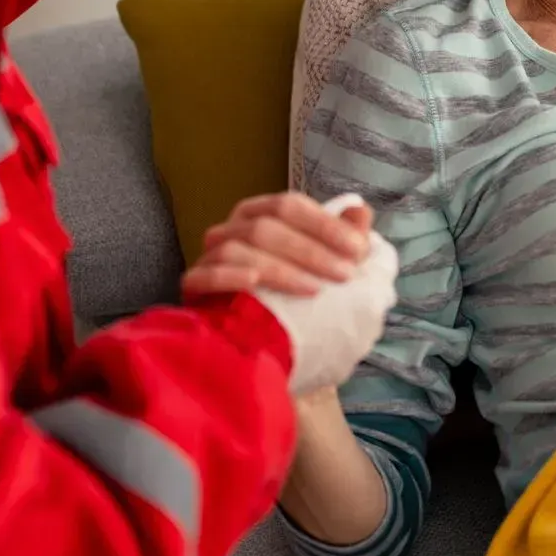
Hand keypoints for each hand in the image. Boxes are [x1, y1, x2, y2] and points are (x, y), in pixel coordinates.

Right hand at [182, 191, 373, 297]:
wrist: (256, 349)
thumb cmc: (292, 301)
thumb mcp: (326, 271)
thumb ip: (344, 241)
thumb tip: (361, 211)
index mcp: (261, 215)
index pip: (290, 206)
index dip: (325, 224)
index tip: (357, 250)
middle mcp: (232, 229)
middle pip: (266, 225)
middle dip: (310, 250)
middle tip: (344, 275)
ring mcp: (209, 258)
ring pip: (238, 248)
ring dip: (281, 268)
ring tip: (314, 290)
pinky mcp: (194, 287)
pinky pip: (205, 275)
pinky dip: (231, 277)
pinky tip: (255, 285)